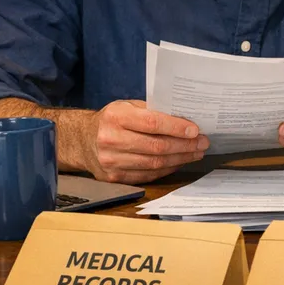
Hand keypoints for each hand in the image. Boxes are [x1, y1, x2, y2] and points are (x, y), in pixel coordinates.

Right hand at [84, 100, 207, 183]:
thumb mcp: (127, 107)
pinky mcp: (114, 177)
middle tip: (202, 143)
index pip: (152, 123)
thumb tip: (185, 118)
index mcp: (116, 117)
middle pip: (156, 147)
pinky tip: (179, 162)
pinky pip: (148, 175)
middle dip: (185, 146)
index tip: (196, 130)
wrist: (81, 140)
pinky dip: (167, 169)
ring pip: (154, 163)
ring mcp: (112, 161)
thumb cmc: (112, 120)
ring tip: (196, 153)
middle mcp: (111, 139)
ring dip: (180, 159)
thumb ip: (152, 111)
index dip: (176, 128)